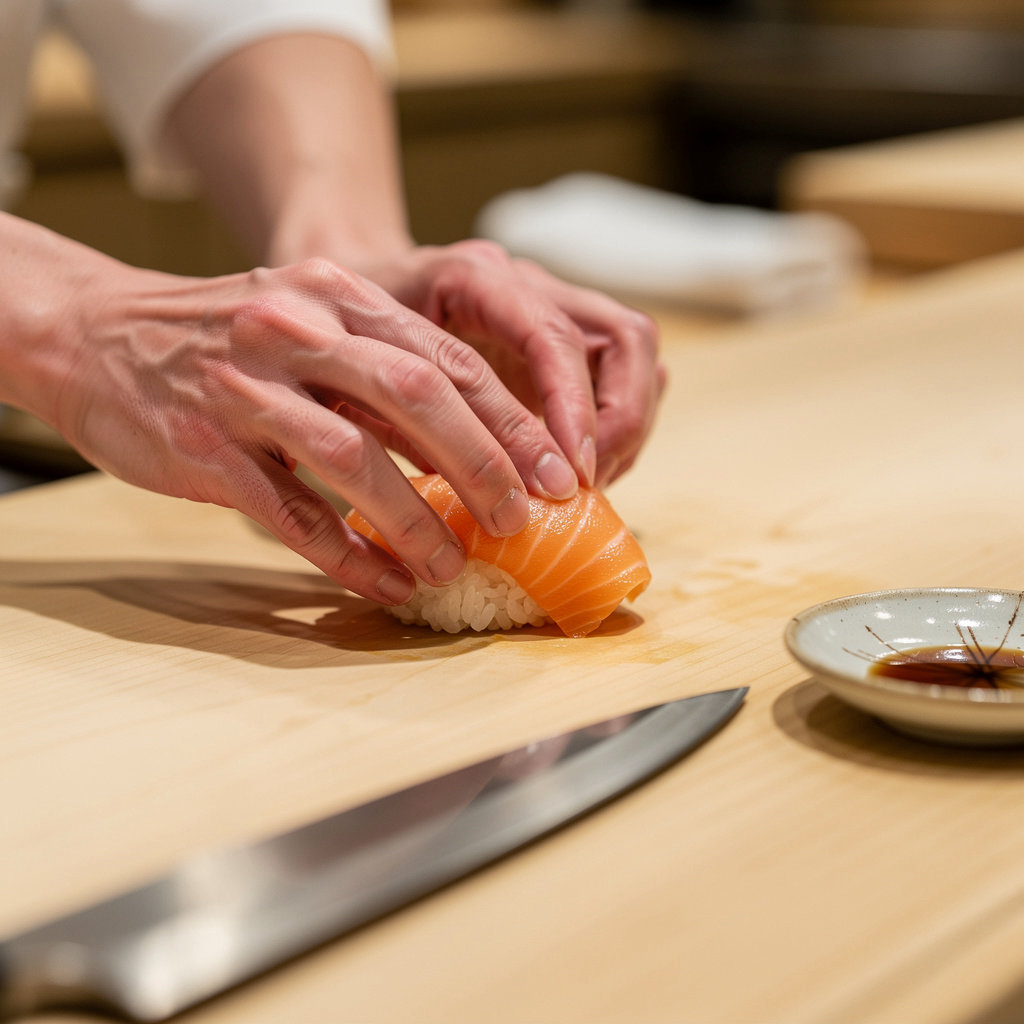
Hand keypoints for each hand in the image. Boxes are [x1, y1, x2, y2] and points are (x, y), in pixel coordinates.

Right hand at [52, 255, 586, 604]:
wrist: (92, 332)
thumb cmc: (220, 337)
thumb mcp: (306, 319)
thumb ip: (380, 365)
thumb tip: (475, 444)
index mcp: (335, 294)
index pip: (446, 357)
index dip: (512, 421)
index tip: (556, 473)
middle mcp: (295, 330)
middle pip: (414, 397)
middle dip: (483, 465)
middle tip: (522, 521)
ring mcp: (245, 389)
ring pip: (353, 459)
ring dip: (415, 521)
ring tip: (454, 564)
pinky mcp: (203, 448)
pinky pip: (289, 513)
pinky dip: (345, 555)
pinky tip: (384, 583)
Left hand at [362, 240, 666, 488]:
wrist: (343, 305)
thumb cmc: (349, 338)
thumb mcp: (365, 370)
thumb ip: (417, 411)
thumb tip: (480, 485)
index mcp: (478, 279)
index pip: (555, 336)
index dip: (574, 409)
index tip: (572, 476)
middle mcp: (530, 287)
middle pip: (626, 337)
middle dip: (620, 421)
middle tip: (584, 485)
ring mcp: (554, 311)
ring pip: (637, 357)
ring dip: (625, 429)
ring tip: (584, 486)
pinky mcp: (562, 346)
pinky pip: (620, 380)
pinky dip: (615, 430)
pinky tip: (579, 471)